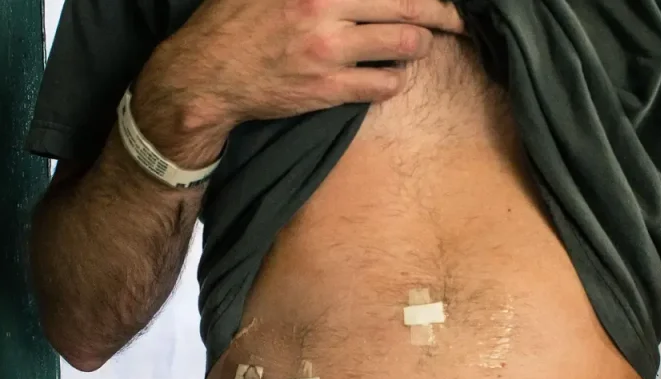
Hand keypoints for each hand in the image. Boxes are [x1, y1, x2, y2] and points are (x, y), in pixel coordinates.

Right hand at [134, 0, 463, 135]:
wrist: (205, 76)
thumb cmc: (235, 21)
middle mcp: (325, 8)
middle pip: (410, 6)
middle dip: (442, 13)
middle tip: (455, 18)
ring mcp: (329, 50)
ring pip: (405, 46)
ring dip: (419, 46)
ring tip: (418, 46)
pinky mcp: (327, 88)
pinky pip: (384, 84)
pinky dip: (394, 80)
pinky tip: (387, 75)